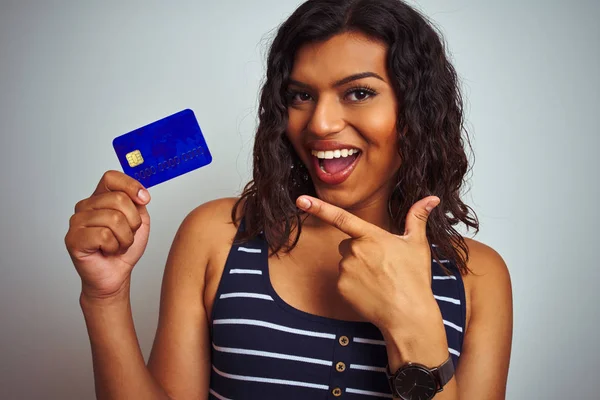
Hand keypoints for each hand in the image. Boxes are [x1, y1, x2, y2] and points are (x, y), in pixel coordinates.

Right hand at [65, 171, 150, 299]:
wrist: (115, 275)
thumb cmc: (124, 248)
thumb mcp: (139, 220)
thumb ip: (138, 203)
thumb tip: (140, 194)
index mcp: (100, 197)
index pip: (111, 178)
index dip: (131, 186)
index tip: (144, 200)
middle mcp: (85, 206)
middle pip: (118, 199)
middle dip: (133, 221)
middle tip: (127, 234)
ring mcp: (77, 221)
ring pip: (114, 218)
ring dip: (125, 237)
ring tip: (117, 244)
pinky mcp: (73, 239)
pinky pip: (104, 235)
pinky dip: (114, 246)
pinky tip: (107, 251)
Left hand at [296, 195, 440, 332]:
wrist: (408, 314)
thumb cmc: (414, 279)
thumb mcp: (418, 245)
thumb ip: (417, 218)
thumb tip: (431, 199)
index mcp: (371, 236)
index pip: (341, 217)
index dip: (319, 207)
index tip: (300, 200)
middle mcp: (354, 251)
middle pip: (349, 244)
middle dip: (361, 251)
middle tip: (382, 265)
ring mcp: (346, 270)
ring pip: (346, 263)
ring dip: (358, 268)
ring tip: (379, 280)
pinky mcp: (341, 288)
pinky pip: (343, 280)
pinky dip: (354, 285)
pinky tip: (371, 292)